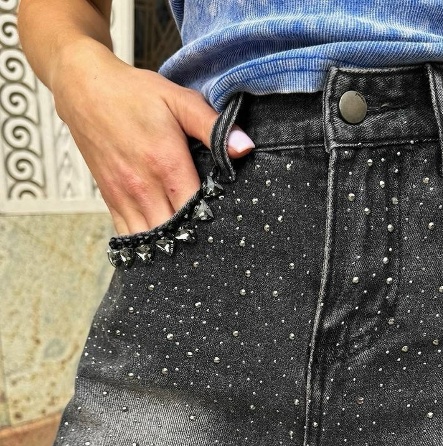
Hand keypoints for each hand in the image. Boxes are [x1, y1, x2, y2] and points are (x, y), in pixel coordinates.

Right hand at [51, 40, 253, 235]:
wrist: (84, 89)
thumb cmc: (135, 94)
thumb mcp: (179, 101)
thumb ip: (213, 127)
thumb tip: (245, 148)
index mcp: (167, 164)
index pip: (197, 211)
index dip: (214, 222)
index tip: (227, 225)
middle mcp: (144, 187)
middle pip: (175, 233)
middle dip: (194, 239)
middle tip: (212, 240)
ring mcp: (125, 196)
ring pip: (151, 240)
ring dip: (170, 246)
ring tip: (189, 248)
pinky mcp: (111, 200)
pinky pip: (129, 236)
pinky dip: (146, 245)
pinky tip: (161, 247)